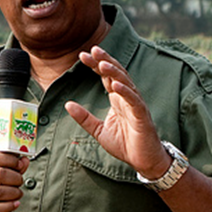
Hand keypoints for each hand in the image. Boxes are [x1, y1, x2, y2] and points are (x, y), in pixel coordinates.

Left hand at [65, 46, 170, 177]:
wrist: (144, 162)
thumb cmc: (125, 145)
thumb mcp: (98, 130)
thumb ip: (84, 117)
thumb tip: (67, 104)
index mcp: (117, 99)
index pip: (106, 76)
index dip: (95, 65)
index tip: (82, 55)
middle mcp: (127, 98)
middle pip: (116, 73)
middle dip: (105, 61)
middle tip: (93, 49)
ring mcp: (136, 105)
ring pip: (126, 83)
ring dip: (114, 72)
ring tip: (102, 63)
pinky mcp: (142, 116)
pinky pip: (134, 101)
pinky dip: (125, 92)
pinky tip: (115, 85)